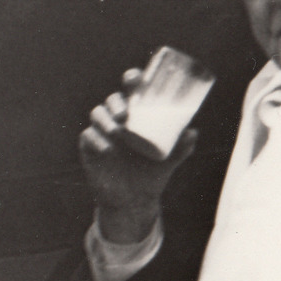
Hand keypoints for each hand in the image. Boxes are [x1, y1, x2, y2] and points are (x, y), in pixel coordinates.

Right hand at [78, 67, 197, 243]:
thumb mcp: (170, 160)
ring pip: (97, 114)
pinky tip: (106, 148)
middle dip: (117, 103)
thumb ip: (182, 147)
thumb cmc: (152, 174)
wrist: (133, 201)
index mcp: (137, 116)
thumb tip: (192, 132)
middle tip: (126, 115)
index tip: (134, 79)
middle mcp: (118, 120)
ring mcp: (102, 133)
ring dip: (105, 119)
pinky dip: (95, 139)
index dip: (131, 80)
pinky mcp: (89, 148)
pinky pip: (87, 137)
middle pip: (112, 100)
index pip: (131, 90)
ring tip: (117, 131)